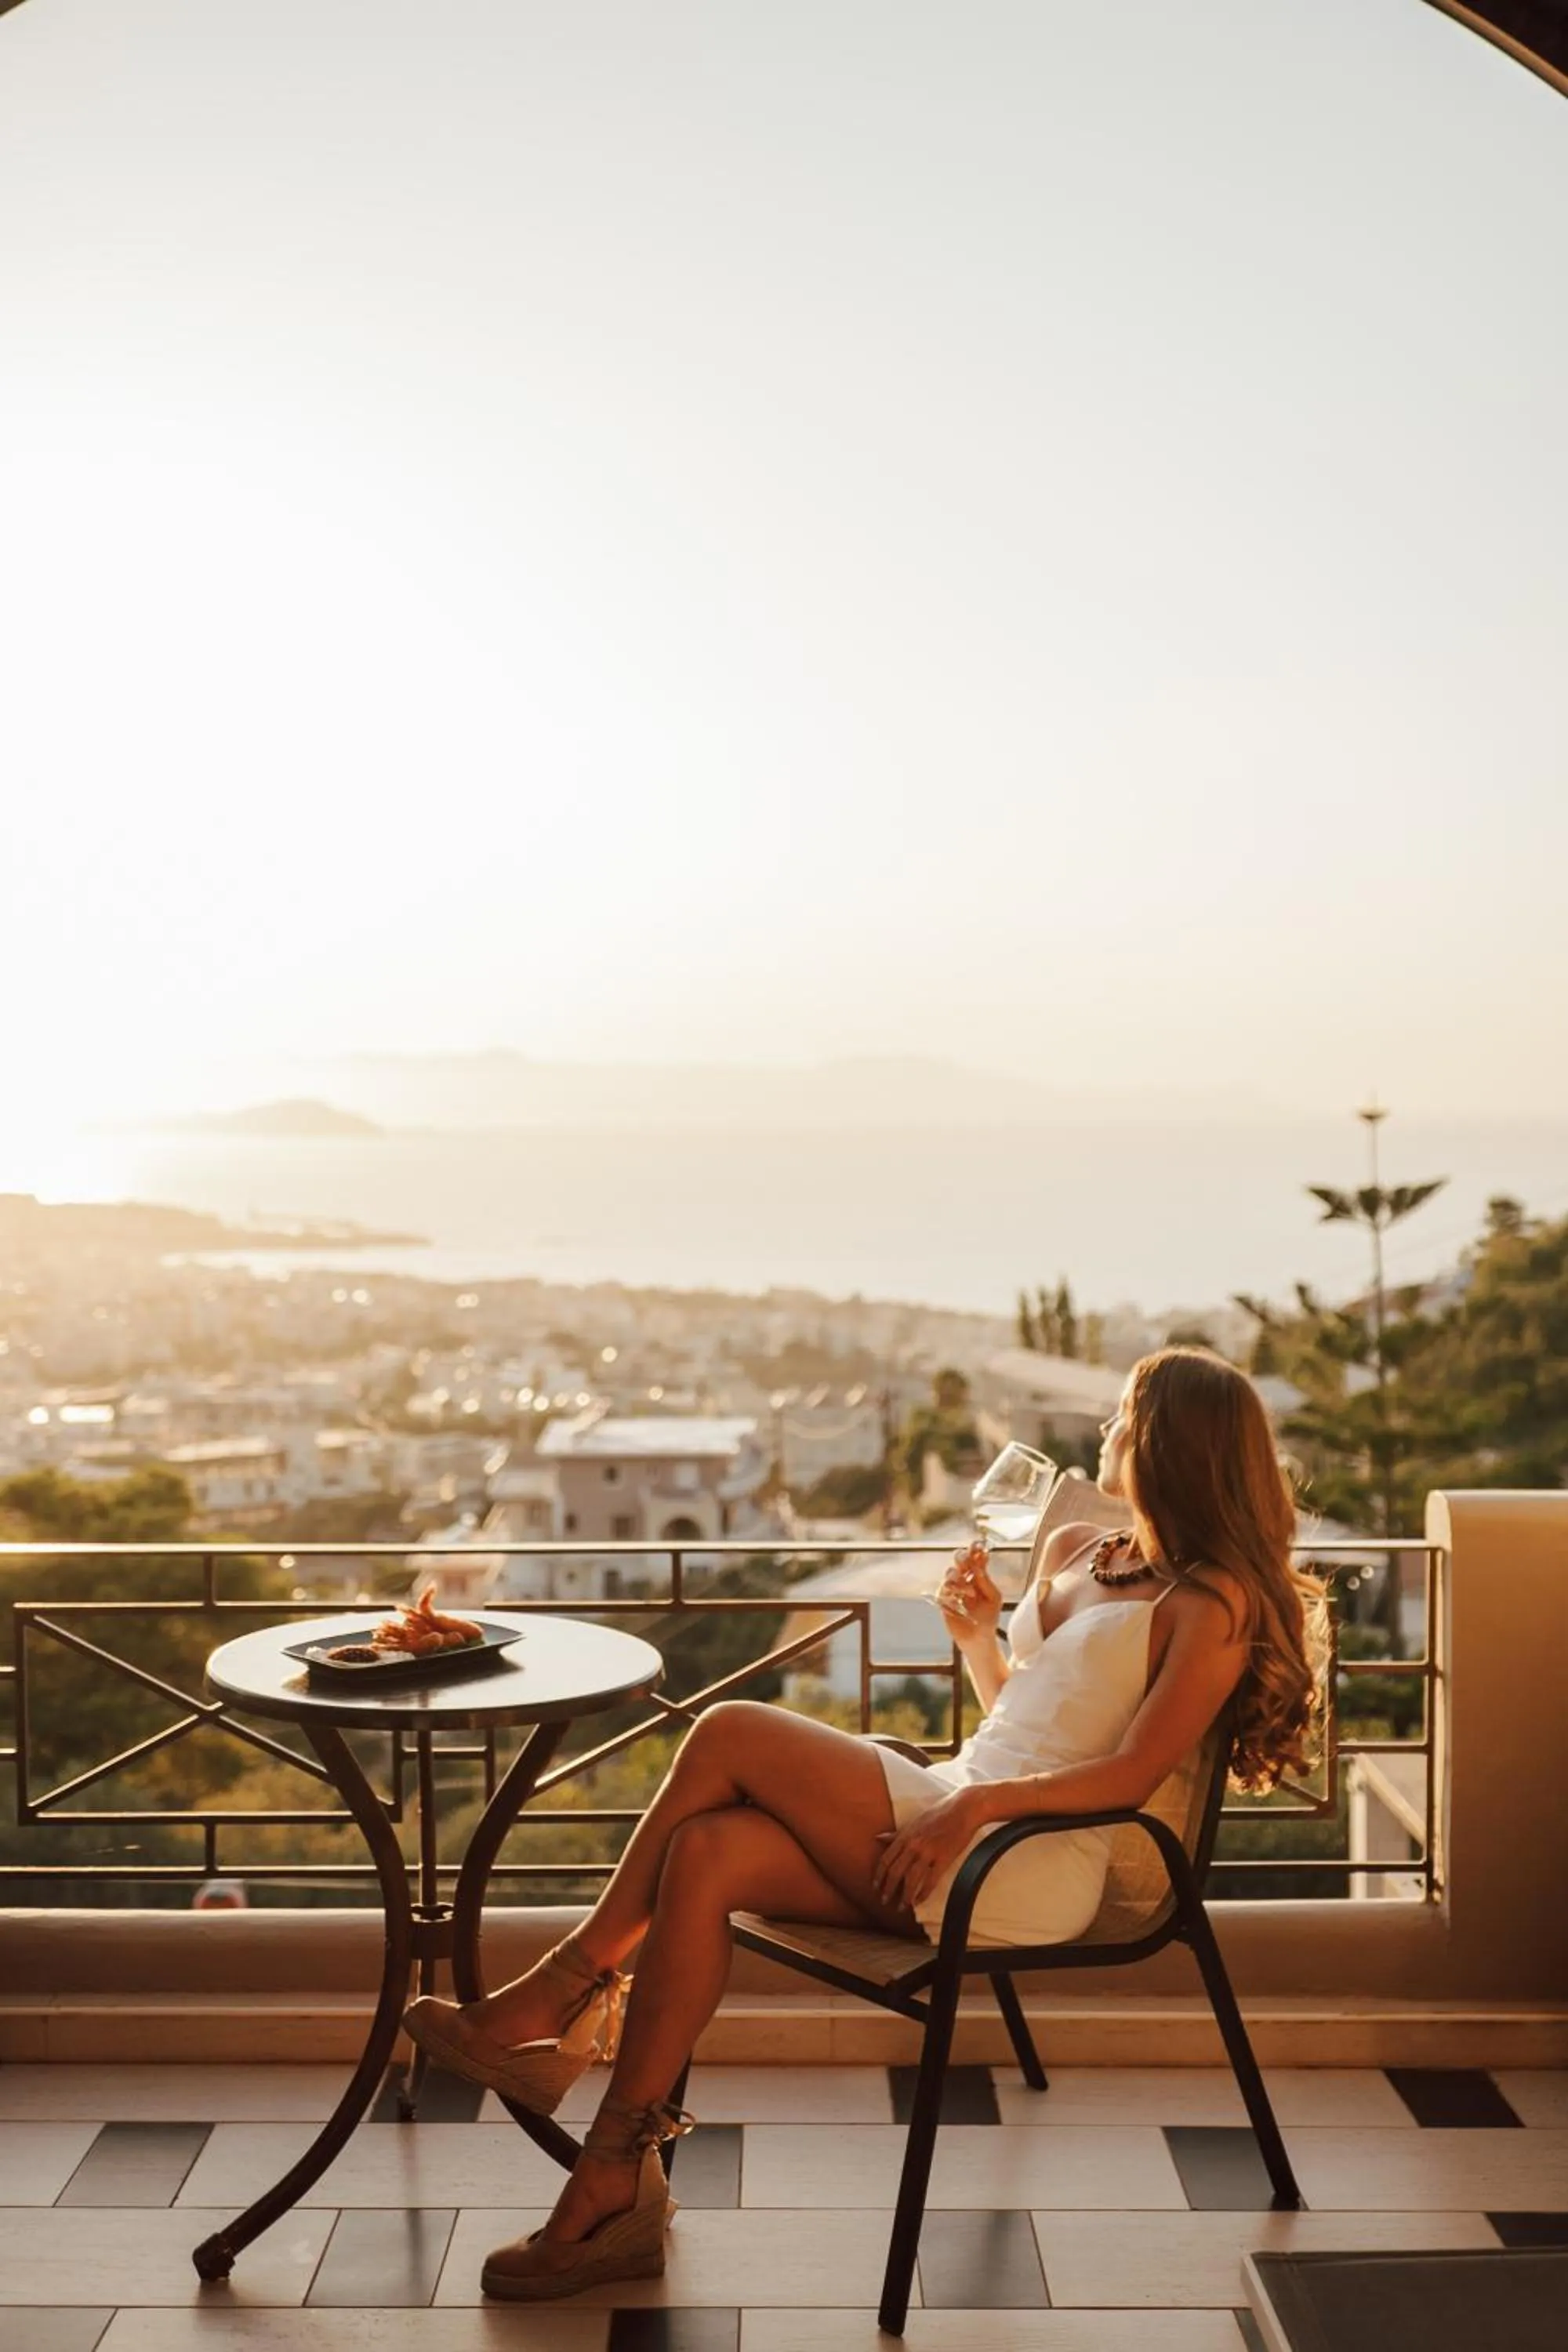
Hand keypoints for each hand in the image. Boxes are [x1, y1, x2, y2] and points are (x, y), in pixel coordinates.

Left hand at [873, 1785, 982, 1913]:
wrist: (962, 1808)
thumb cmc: (938, 1813)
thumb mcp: (914, 1822)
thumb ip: (896, 1834)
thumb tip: (878, 1837)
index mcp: (905, 1835)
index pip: (886, 1859)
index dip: (878, 1875)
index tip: (875, 1886)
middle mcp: (913, 1844)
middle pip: (895, 1872)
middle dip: (888, 1889)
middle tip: (884, 1900)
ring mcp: (928, 1852)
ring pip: (911, 1879)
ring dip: (905, 1896)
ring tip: (902, 1906)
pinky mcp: (944, 1858)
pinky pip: (930, 1881)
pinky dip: (923, 1893)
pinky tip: (919, 1901)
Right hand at [934, 1542, 1001, 1645]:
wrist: (979, 1637)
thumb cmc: (988, 1616)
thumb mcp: (994, 1598)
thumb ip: (986, 1582)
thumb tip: (979, 1568)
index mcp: (977, 1574)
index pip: (975, 1556)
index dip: (975, 1548)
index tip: (978, 1544)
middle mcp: (963, 1577)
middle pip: (958, 1559)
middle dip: (962, 1557)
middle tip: (968, 1562)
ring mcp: (952, 1588)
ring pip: (949, 1573)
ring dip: (960, 1580)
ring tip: (970, 1593)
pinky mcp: (943, 1600)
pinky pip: (944, 1591)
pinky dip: (953, 1594)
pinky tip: (961, 1600)